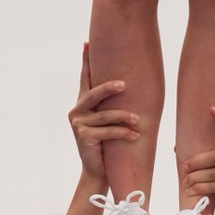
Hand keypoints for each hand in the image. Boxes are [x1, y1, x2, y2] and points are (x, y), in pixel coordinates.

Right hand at [68, 43, 139, 184]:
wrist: (97, 171)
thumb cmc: (106, 145)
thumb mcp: (106, 122)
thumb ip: (108, 106)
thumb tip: (127, 84)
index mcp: (81, 105)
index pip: (85, 79)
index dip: (85, 62)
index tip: (86, 43)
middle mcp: (77, 111)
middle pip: (94, 94)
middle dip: (109, 88)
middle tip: (124, 85)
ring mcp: (79, 125)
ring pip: (105, 116)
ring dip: (124, 117)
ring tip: (138, 120)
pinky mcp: (84, 137)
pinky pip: (108, 132)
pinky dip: (123, 133)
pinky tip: (135, 136)